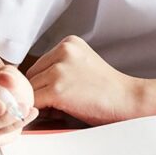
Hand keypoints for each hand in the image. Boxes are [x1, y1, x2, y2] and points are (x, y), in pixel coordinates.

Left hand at [27, 36, 141, 125]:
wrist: (127, 99)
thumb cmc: (107, 88)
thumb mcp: (81, 65)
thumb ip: (58, 67)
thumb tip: (28, 85)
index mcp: (69, 42)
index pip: (39, 64)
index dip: (45, 82)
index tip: (59, 91)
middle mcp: (63, 51)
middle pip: (31, 76)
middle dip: (40, 90)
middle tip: (60, 101)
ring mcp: (59, 69)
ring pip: (30, 90)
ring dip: (40, 102)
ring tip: (62, 106)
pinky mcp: (57, 88)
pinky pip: (33, 102)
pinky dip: (40, 111)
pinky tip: (58, 112)